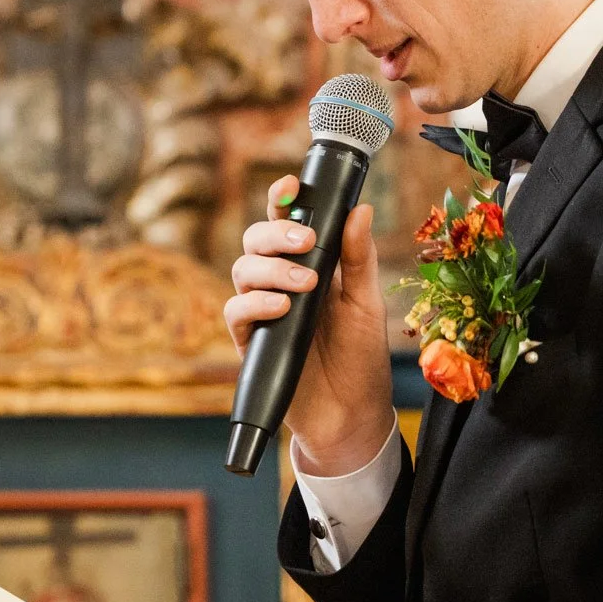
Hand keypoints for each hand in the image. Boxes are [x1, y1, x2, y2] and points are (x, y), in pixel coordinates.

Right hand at [224, 179, 395, 470]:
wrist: (352, 416)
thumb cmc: (361, 358)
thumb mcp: (366, 303)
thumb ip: (358, 258)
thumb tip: (361, 208)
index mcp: (309, 266)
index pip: (286, 223)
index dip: (281, 200)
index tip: (290, 185)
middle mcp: (279, 283)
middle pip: (255, 240)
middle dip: (275, 233)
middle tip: (306, 242)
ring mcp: (262, 312)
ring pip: (242, 270)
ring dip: (270, 268)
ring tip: (304, 284)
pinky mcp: (251, 343)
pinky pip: (235, 312)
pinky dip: (256, 304)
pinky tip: (282, 307)